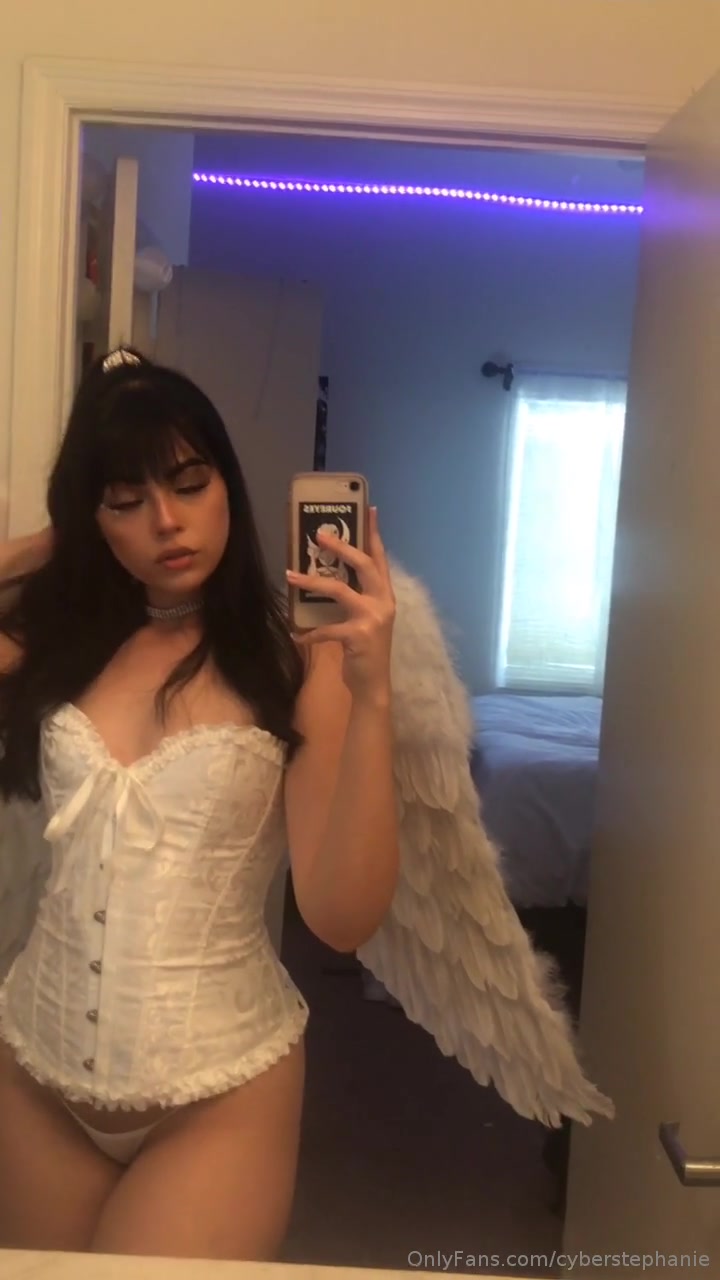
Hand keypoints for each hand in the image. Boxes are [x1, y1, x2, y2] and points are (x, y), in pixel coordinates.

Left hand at [287, 507, 395, 701]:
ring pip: (340, 591)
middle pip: (364, 566)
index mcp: (385, 596)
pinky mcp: (358, 636)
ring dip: (312, 582)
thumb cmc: (365, 651)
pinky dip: (309, 633)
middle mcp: (383, 603)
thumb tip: (327, 578)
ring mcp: (372, 619)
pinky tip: (296, 636)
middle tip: (321, 534)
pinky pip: (326, 629)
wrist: (373, 685)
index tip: (370, 509)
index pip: (380, 559)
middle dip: (343, 547)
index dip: (374, 534)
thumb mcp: (365, 620)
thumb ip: (355, 599)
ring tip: (290, 574)